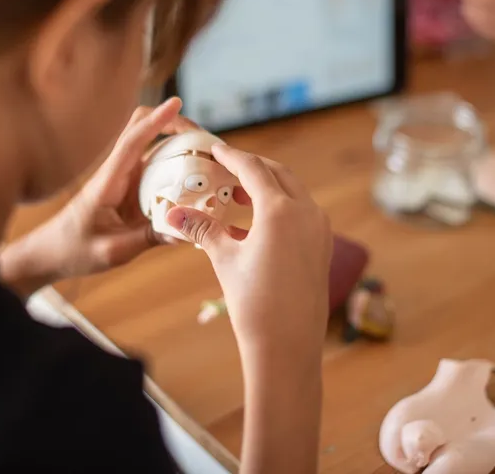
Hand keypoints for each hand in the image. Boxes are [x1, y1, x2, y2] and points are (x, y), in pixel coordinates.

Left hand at [0, 98, 197, 296]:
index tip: (176, 102)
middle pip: (142, 129)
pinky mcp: (131, 190)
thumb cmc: (73, 250)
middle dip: (174, 124)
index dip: (156, 121)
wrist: (51, 254)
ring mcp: (125, 179)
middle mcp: (117, 173)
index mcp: (107, 181)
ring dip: (180, 145)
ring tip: (210, 157)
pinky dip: (178, 167)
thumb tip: (183, 231)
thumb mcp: (112, 252)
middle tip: (205, 139)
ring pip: (154, 148)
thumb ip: (147, 239)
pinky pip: (157, 170)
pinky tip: (197, 180)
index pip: (132, 141)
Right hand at [165, 145, 331, 365]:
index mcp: (280, 210)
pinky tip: (255, 224)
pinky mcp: (322, 246)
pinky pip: (301, 213)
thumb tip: (172, 213)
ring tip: (238, 196)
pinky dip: (279, 208)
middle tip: (227, 168)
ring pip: (293, 192)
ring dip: (267, 187)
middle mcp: (306, 213)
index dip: (232, 156)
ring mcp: (319, 229)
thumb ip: (202, 229)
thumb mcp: (224, 259)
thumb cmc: (253, 303)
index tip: (216, 149)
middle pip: (278, 174)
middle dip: (252, 168)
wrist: (287, 346)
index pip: (253, 169)